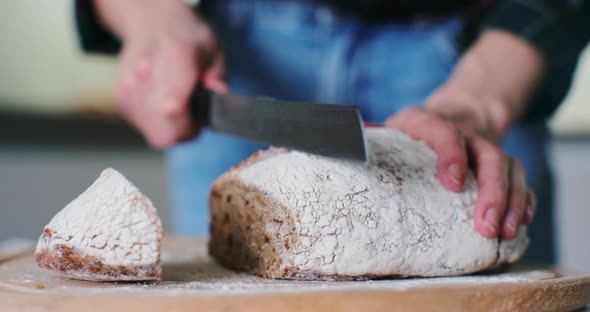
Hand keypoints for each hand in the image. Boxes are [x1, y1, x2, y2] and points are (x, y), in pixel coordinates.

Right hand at [96, 0, 226, 147]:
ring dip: (172, 129)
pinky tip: (163, 102)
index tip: (198, 121)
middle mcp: (145, 73)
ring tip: (179, 105)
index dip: (188, 126)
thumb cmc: (186, 39)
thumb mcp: (213, 50)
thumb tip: (219, 92)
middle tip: (193, 115)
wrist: (152, 23)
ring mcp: (129, 88)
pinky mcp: (121, 99)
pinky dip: (159, 123)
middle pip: (164, 132)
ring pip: (156, 134)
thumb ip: (218, 74)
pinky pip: (145, 128)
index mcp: (174, 56)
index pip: (172, 107)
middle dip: (186, 131)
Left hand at [386, 104, 535, 239]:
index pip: (445, 133)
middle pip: (488, 155)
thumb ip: (371, 138)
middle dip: (491, 191)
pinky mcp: (501, 164)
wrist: (453, 113)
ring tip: (503, 232)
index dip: (451, 155)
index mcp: (431, 123)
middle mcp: (465, 133)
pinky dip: (522, 200)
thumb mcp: (391, 128)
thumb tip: (339, 149)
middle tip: (484, 225)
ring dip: (510, 201)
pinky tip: (519, 222)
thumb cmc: (412, 132)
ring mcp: (486, 148)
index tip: (452, 183)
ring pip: (510, 168)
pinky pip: (519, 179)